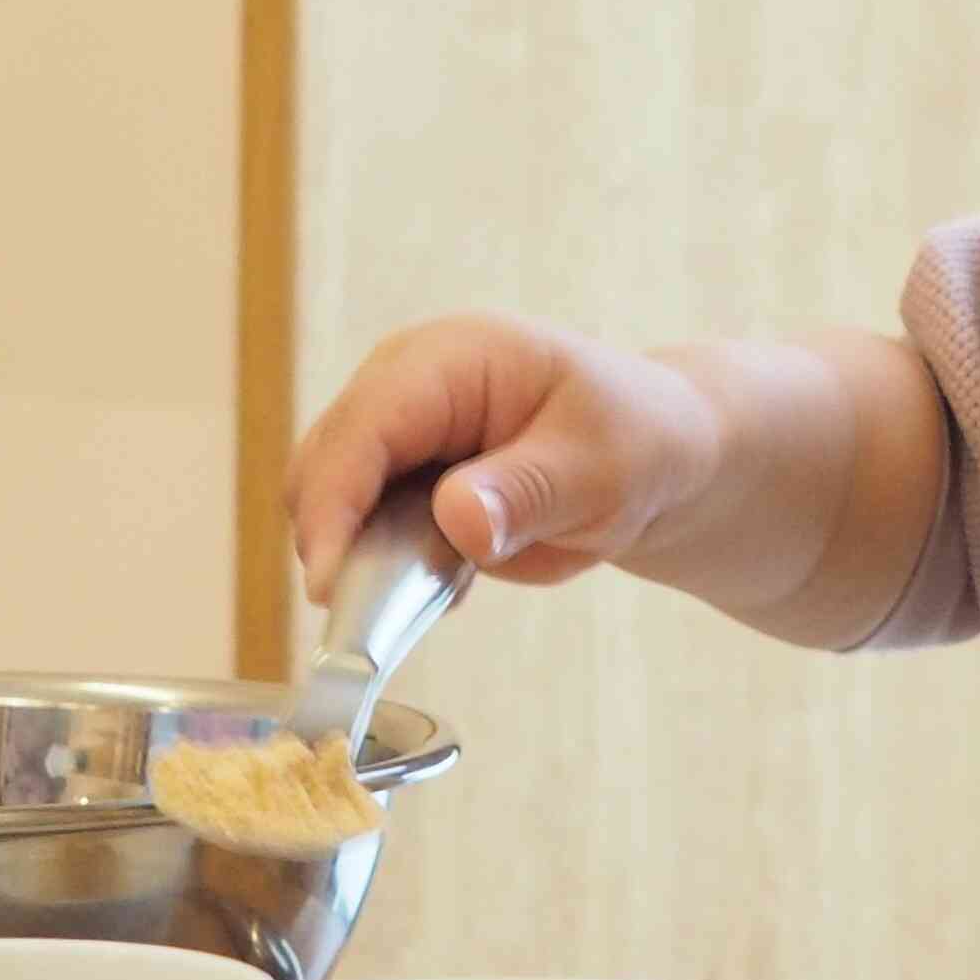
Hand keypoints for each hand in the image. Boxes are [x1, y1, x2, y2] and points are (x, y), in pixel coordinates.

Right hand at [284, 314, 723, 604]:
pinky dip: (383, 567)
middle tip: (371, 621)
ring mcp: (397, 430)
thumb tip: (458, 520)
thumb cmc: (635, 441)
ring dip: (359, 558)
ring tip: (437, 590)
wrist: (655, 455)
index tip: (331, 583)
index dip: (336, 503)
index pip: (366, 425)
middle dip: (334, 540)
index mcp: (452, 358)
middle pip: (323, 463)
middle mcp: (406, 383)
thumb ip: (527, 492)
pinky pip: (361, 528)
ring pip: (329, 501)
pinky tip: (448, 583)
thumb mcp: (599, 468)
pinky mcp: (399, 475)